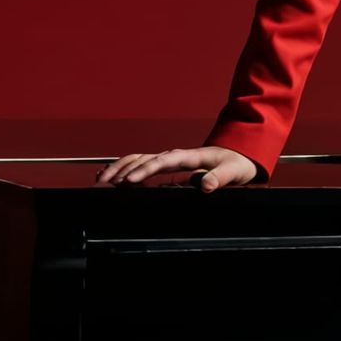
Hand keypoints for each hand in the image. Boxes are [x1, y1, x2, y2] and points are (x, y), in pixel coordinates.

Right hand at [95, 146, 260, 191]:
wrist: (239, 154)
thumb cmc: (236, 162)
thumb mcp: (233, 172)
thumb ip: (220, 178)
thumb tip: (206, 185)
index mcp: (189, 156)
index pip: (162, 162)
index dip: (145, 170)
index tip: (130, 181)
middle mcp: (175, 156)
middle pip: (143, 159)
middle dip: (122, 169)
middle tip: (104, 184)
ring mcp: (169, 159)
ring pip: (138, 159)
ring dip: (119, 168)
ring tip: (101, 180)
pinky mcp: (167, 165)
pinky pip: (141, 163)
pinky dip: (124, 168)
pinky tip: (111, 176)